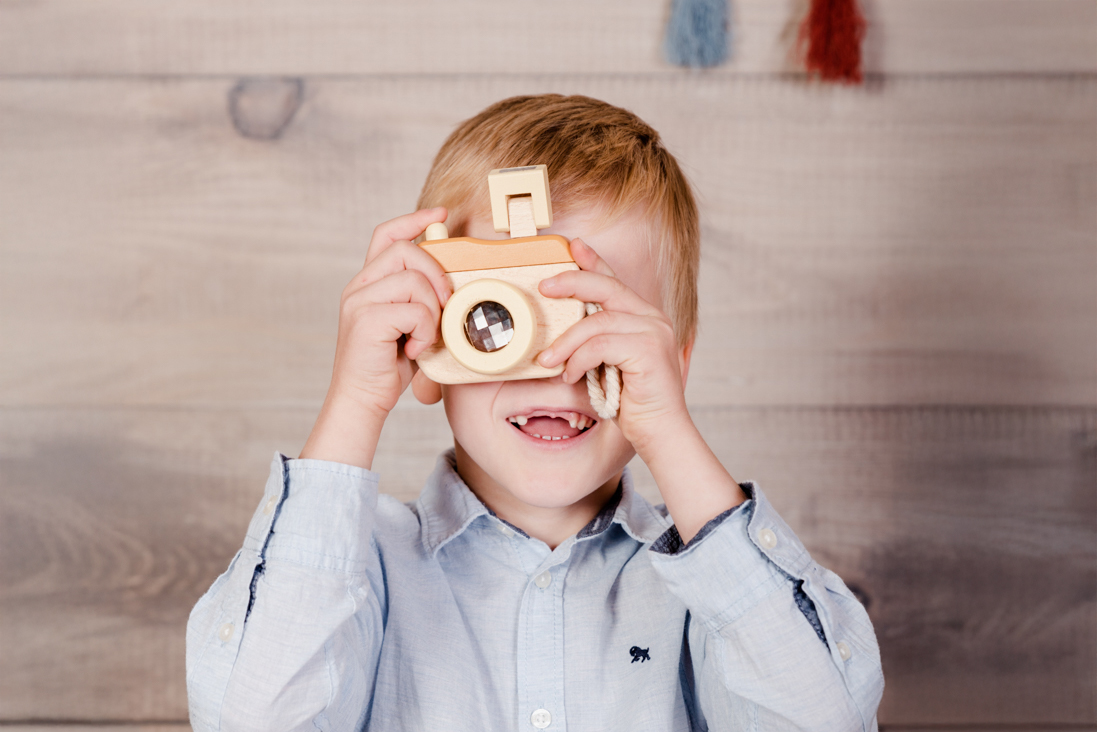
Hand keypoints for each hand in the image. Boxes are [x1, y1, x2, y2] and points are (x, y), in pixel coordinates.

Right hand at [300, 208, 449, 466]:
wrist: (361, 400)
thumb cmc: (388, 367)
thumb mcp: (409, 326)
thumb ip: (421, 301)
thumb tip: (453, 283)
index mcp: (368, 283)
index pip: (386, 235)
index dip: (414, 220)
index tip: (441, 214)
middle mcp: (359, 287)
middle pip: (405, 251)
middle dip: (436, 274)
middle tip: (444, 305)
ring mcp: (359, 301)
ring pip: (413, 280)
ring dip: (432, 311)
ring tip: (425, 337)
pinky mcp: (366, 320)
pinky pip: (414, 309)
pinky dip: (425, 331)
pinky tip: (416, 350)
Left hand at [535, 238, 690, 458]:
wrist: (660, 433)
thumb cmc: (632, 403)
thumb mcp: (608, 364)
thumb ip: (595, 342)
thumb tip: (559, 331)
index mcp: (645, 318)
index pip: (615, 281)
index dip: (594, 261)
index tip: (573, 246)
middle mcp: (653, 319)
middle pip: (607, 287)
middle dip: (572, 283)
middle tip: (544, 287)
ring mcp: (654, 332)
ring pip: (597, 321)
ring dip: (566, 341)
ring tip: (548, 361)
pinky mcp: (649, 350)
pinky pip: (601, 345)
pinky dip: (579, 360)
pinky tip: (570, 376)